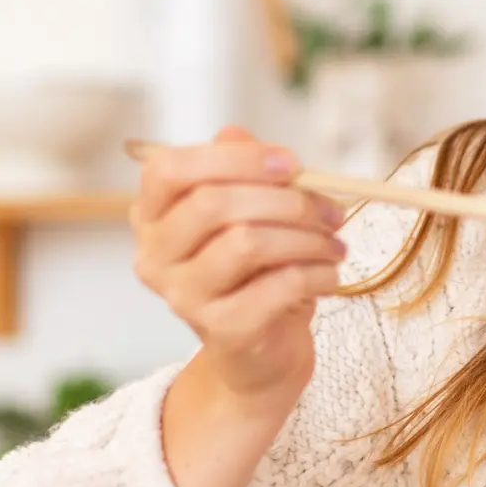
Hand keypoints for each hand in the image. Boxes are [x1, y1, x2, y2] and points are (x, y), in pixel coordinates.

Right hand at [131, 128, 346, 415]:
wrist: (260, 352)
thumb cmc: (254, 273)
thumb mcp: (247, 212)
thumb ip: (238, 171)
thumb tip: (236, 134)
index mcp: (151, 217)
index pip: (170, 169)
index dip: (234, 158)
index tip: (291, 163)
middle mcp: (154, 257)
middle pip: (213, 204)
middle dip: (285, 199)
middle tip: (330, 209)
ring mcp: (182, 297)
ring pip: (247, 242)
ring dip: (306, 237)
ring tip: (334, 245)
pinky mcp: (222, 329)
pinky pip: (277, 285)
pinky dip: (316, 274)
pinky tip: (330, 274)